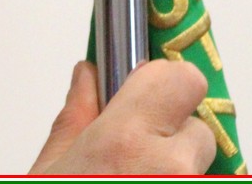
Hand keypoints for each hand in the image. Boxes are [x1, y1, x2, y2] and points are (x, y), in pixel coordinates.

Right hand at [29, 60, 216, 174]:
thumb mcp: (50, 170)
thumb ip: (74, 120)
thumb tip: (88, 80)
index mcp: (126, 141)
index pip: (182, 79)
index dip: (164, 82)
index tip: (144, 91)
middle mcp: (169, 168)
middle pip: (197, 129)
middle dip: (170, 138)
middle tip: (133, 158)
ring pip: (200, 165)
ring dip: (176, 168)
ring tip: (135, 178)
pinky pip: (202, 179)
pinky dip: (180, 180)